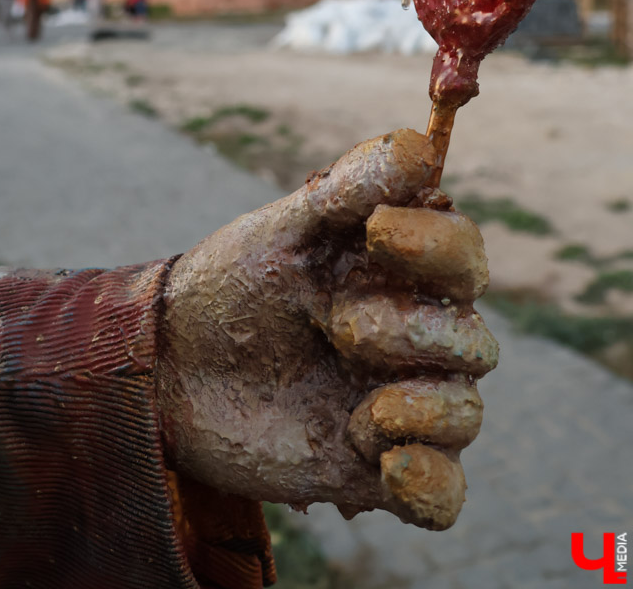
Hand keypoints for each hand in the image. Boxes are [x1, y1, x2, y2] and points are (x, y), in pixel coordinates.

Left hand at [156, 130, 496, 530]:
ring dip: (421, 409)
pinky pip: (444, 494)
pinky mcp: (377, 469)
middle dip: (413, 333)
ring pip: (465, 414)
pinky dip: (431, 484)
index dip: (437, 245)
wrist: (167, 367)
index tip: (377, 234)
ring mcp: (398, 403)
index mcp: (399, 271)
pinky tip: (389, 468)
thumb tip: (418, 146)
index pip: (463, 254)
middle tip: (339, 326)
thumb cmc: (231, 285)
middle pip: (473, 341)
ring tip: (356, 411)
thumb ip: (349, 190)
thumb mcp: (282, 229)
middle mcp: (411, 335)